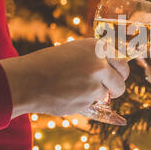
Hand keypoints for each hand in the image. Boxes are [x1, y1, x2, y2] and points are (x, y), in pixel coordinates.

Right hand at [0, 38, 128, 117]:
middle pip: (122, 77)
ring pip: (111, 92)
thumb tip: (114, 68)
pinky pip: (96, 103)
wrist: (28, 80)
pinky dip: (86, 102)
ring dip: (102, 94)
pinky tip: (70, 95)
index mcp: (96, 46)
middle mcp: (100, 63)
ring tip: (82, 90)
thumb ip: (95, 57)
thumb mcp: (75, 51)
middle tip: (110, 88)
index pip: (122, 59)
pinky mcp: (88, 99)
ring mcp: (95, 82)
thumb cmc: (48, 64)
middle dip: (117, 84)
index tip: (119, 73)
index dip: (120, 69)